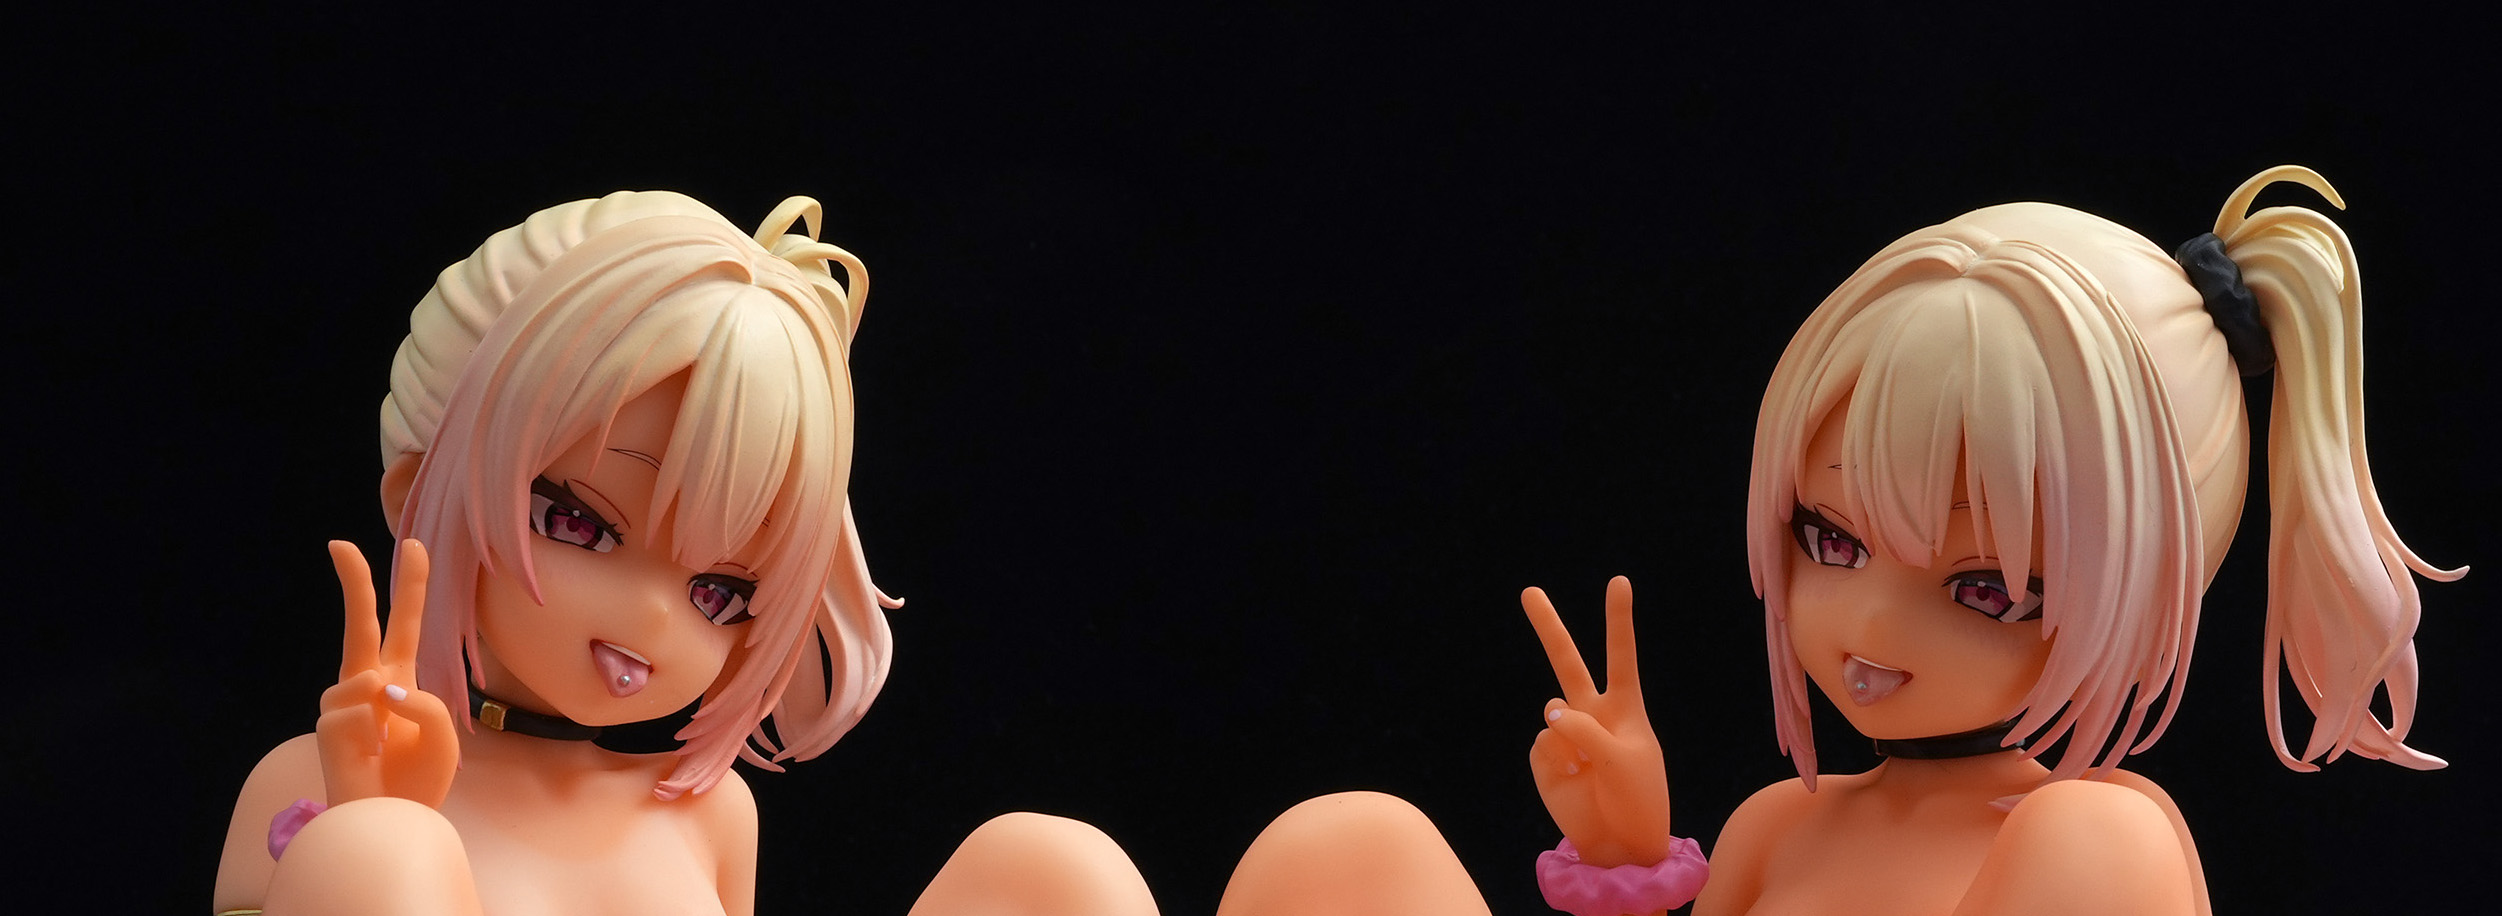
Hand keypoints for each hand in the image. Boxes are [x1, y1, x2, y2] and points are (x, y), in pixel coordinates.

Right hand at [315, 539, 457, 808]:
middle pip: (360, 623)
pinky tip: (367, 753)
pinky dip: (369, 731)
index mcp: (401, 676)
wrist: (394, 818)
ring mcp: (344, 702)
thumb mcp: (443, 735)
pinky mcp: (327, 724)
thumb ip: (424, 702)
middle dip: (353, 582)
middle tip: (340, 544)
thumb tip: (380, 687)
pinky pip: (354, 710)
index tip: (415, 545)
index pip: (406, 623)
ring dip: (382, 705)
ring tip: (384, 743)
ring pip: (360, 673)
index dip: (411, 585)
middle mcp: (369, 682)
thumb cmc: (419, 779)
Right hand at [1524, 575, 1670, 866]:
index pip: (1621, 656)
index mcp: (1625, 709)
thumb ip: (1587, 730)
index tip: (1619, 582)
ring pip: (1553, 713)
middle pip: (1567, 662)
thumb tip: (1547, 714)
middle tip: (1529, 591)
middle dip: (1548, 627)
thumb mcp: (1625, 761)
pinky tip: (1573, 782)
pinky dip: (1556, 764)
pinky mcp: (1547, 760)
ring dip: (1572, 740)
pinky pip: (1542, 746)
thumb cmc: (1639, 801)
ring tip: (1591, 771)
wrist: (1622, 846)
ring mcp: (1567, 736)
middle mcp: (1593, 715)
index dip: (1618, 620)